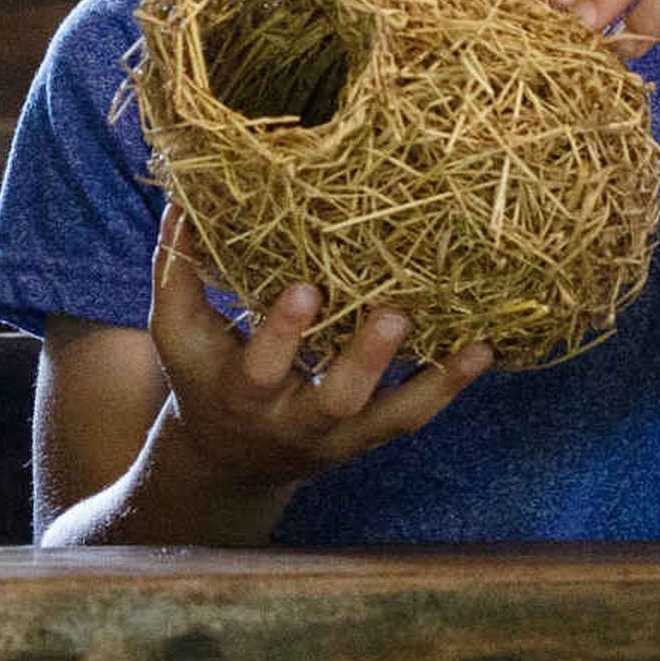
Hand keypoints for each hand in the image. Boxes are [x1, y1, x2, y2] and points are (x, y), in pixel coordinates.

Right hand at [142, 207, 496, 495]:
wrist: (230, 461)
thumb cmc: (204, 376)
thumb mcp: (178, 333)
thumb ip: (176, 270)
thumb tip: (182, 199)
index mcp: (241, 393)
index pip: (259, 368)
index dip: (283, 333)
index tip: (306, 288)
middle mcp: (293, 420)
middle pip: (335, 400)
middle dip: (365, 360)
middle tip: (394, 314)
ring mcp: (339, 433)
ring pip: (390, 416)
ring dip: (434, 382)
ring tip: (474, 344)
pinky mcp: (370, 435)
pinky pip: (415, 414)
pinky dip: (450, 383)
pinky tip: (483, 348)